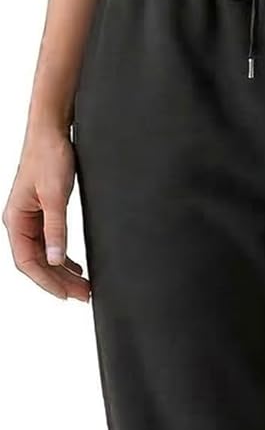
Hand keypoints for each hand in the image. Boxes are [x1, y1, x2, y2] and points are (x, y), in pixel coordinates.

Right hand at [5, 128, 88, 301]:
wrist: (52, 133)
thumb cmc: (49, 158)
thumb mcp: (56, 197)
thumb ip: (57, 229)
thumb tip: (57, 260)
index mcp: (16, 219)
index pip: (27, 261)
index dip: (46, 282)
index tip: (65, 296)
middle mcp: (20, 222)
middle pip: (37, 262)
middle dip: (59, 281)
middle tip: (84, 295)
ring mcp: (31, 219)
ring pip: (45, 255)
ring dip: (63, 272)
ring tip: (84, 287)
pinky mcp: (43, 214)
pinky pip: (50, 243)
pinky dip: (63, 258)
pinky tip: (77, 268)